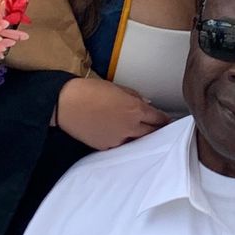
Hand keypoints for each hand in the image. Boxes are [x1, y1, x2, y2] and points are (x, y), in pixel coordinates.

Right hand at [54, 76, 172, 150]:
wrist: (66, 103)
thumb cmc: (90, 90)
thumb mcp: (118, 88)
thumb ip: (135, 97)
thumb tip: (147, 104)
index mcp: (136, 109)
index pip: (158, 119)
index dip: (164, 120)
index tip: (168, 121)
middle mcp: (130, 127)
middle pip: (152, 133)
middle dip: (157, 131)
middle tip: (161, 130)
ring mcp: (118, 139)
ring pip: (137, 142)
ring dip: (141, 138)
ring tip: (144, 135)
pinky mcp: (106, 147)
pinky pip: (121, 145)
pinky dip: (124, 141)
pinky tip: (123, 137)